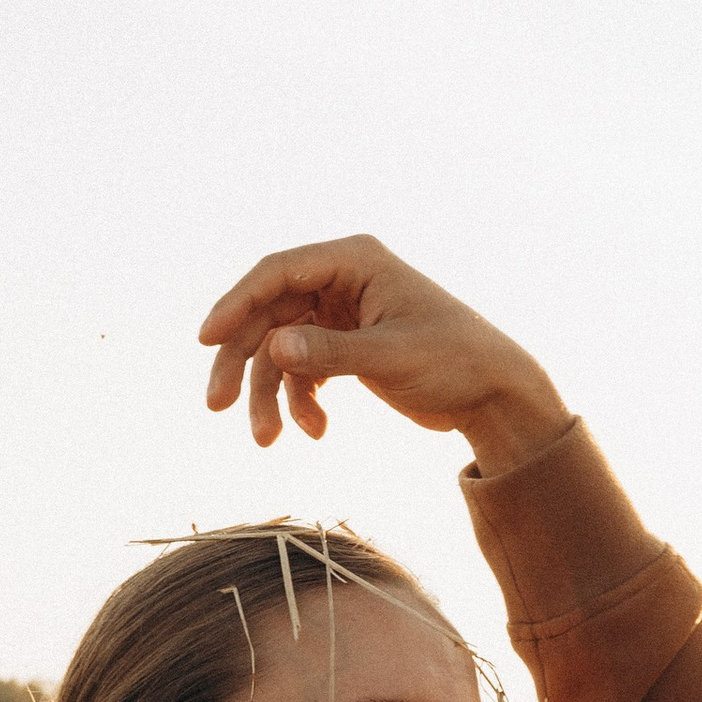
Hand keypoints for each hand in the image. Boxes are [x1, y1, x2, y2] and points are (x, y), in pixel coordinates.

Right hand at [199, 238, 570, 474]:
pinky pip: (301, 370)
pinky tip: (315, 431)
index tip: (207, 341)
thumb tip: (273, 347)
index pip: (278, 273)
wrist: (495, 394)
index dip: (236, 304)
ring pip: (280, 349)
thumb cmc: (456, 361)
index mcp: (355, 261)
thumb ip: (332, 352)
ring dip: (269, 395)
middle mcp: (342, 280)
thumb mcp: (392, 357)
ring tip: (268, 440)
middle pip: (268, 314)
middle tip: (218, 406)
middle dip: (243, 363)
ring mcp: (340, 313)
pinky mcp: (344, 346)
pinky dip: (300, 401)